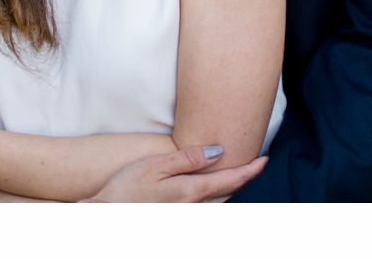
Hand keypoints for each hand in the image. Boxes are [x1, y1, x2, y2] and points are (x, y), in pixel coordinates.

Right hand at [82, 146, 267, 202]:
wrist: (107, 215)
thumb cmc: (127, 187)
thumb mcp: (156, 166)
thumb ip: (188, 159)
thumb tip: (218, 151)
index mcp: (192, 191)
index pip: (231, 180)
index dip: (250, 170)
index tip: (264, 160)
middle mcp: (194, 209)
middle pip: (229, 194)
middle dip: (244, 180)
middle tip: (256, 164)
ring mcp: (187, 217)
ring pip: (220, 205)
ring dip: (232, 190)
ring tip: (239, 175)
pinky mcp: (178, 221)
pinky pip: (207, 210)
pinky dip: (218, 200)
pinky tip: (215, 192)